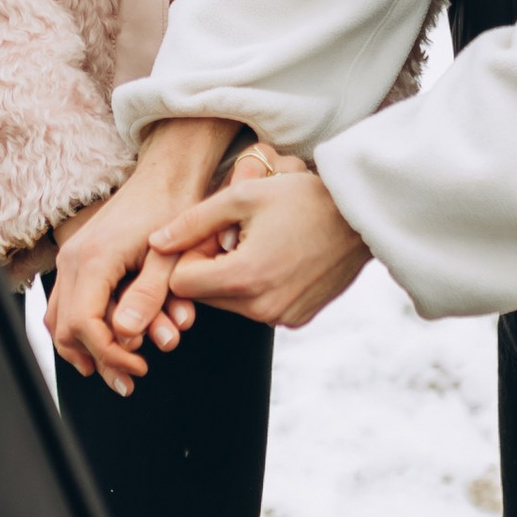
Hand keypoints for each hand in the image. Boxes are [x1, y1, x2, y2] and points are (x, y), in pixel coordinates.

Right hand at [49, 119, 240, 393]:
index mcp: (94, 260)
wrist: (166, 176)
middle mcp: (73, 260)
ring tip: (115, 370)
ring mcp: (71, 259)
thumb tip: (126, 338)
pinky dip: (80, 328)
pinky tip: (103, 343)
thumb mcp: (168, 258)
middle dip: (97, 359)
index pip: (85, 325)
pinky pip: (64, 303)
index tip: (140, 368)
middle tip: (129, 381)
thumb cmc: (173, 211)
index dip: (110, 355)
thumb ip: (148, 297)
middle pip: (64, 328)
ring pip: (58, 318)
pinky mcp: (78, 259)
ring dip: (83, 348)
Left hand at [150, 164, 370, 331]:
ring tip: (260, 244)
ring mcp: (281, 317)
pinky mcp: (297, 319)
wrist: (361, 214)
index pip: (180, 284)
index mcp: (242, 278)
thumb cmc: (301, 197)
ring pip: (230, 304)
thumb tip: (155, 243)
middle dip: (209, 268)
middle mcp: (261, 308)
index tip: (212, 234)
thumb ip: (192, 222)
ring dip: (233, 277)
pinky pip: (259, 308)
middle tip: (236, 235)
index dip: (189, 256)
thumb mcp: (242, 197)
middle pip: (204, 297)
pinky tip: (280, 258)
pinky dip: (259, 287)